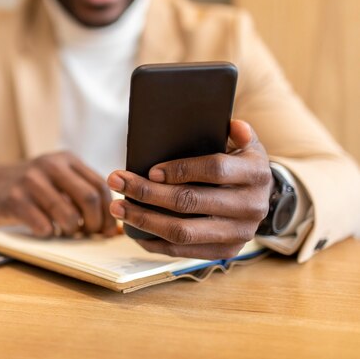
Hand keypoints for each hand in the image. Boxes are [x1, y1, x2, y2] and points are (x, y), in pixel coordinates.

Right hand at [0, 151, 116, 237]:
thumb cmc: (32, 184)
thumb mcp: (57, 175)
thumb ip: (81, 190)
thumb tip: (110, 225)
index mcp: (66, 159)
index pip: (100, 185)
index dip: (108, 211)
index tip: (107, 228)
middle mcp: (50, 165)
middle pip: (89, 198)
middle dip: (94, 223)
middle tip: (90, 234)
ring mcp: (31, 181)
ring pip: (68, 215)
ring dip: (72, 231)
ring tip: (68, 232)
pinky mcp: (15, 199)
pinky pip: (43, 225)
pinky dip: (49, 233)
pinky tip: (46, 229)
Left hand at [107, 120, 273, 259]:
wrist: (260, 198)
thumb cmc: (241, 165)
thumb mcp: (246, 144)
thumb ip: (239, 133)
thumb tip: (234, 125)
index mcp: (256, 174)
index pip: (215, 170)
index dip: (181, 170)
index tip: (150, 170)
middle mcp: (252, 207)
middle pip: (190, 202)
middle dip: (147, 193)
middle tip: (117, 182)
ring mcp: (239, 234)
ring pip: (182, 231)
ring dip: (144, 220)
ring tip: (117, 207)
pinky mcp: (225, 251)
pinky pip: (183, 251)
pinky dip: (154, 242)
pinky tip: (133, 230)